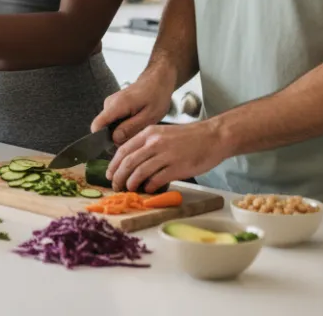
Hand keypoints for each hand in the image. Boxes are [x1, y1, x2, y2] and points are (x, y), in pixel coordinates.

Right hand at [90, 65, 176, 144]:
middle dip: (117, 138)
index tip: (116, 148)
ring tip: (139, 128)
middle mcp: (109, 104)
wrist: (157, 80)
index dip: (101, 140)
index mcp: (117, 105)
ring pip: (109, 127)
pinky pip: (113, 122)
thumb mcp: (149, 116)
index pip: (97, 126)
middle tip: (136, 138)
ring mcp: (110, 104)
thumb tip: (114, 139)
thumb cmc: (156, 96)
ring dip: (122, 132)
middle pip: (104, 129)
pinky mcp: (113, 106)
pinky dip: (123, 126)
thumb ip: (130, 128)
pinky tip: (136, 124)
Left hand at [106, 120, 229, 192]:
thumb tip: (131, 162)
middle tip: (116, 186)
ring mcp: (166, 155)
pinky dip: (149, 186)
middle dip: (119, 177)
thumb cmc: (189, 138)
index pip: (123, 150)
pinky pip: (157, 179)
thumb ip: (147, 145)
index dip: (114, 165)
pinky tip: (148, 189)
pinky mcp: (177, 167)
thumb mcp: (163, 133)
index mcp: (149, 133)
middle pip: (128, 162)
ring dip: (132, 183)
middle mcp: (155, 142)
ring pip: (139, 172)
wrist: (213, 137)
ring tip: (130, 189)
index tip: (110, 174)